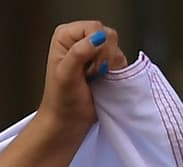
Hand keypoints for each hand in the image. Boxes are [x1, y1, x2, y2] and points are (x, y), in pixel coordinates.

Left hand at [38, 21, 128, 136]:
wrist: (68, 122)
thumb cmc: (61, 101)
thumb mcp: (65, 75)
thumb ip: (78, 53)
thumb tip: (96, 38)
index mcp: (66, 37)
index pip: (94, 28)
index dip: (96, 46)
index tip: (86, 67)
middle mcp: (80, 40)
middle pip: (108, 35)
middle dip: (104, 57)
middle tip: (91, 74)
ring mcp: (94, 51)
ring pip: (116, 47)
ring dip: (109, 66)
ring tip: (94, 79)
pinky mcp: (105, 63)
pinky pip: (121, 59)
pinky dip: (115, 71)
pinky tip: (102, 81)